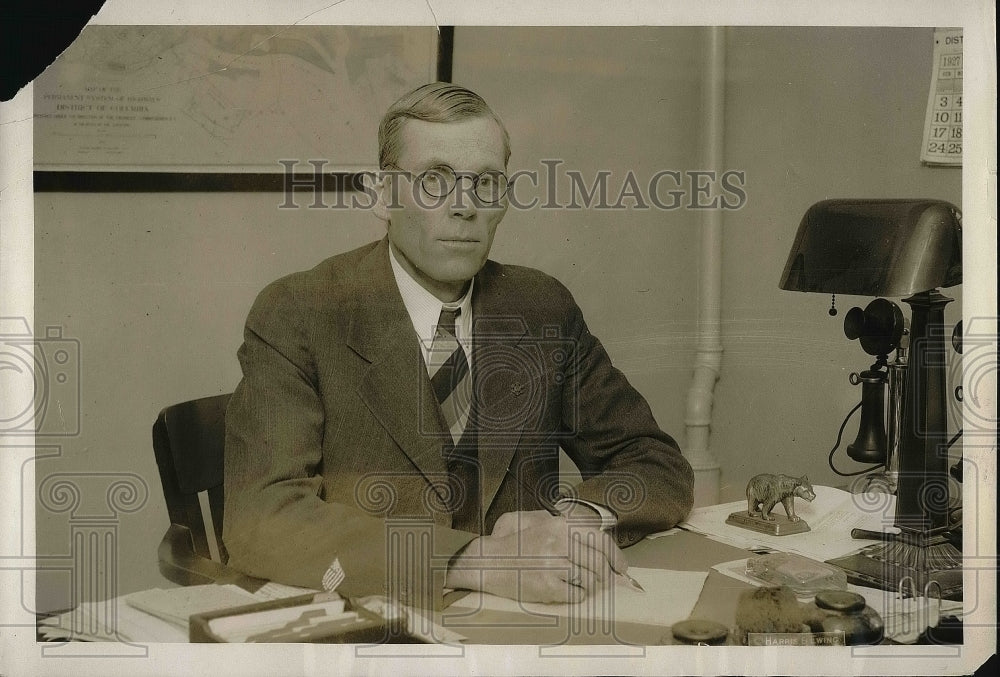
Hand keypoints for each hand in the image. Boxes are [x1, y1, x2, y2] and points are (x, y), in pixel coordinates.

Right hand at [445, 510, 626, 603]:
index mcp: (560, 525)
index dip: (616, 556)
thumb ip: (568, 526)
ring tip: (588, 587)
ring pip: (590, 580)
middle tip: (608, 582)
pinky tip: (573, 592)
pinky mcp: (547, 586)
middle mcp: (559, 543)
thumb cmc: (515, 543)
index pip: (600, 540)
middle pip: (599, 563)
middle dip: (607, 576)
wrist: (488, 562)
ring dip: (593, 587)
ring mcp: (553, 565)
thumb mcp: (539, 521)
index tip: (622, 568)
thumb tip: (600, 540)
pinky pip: (576, 594)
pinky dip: (579, 596)